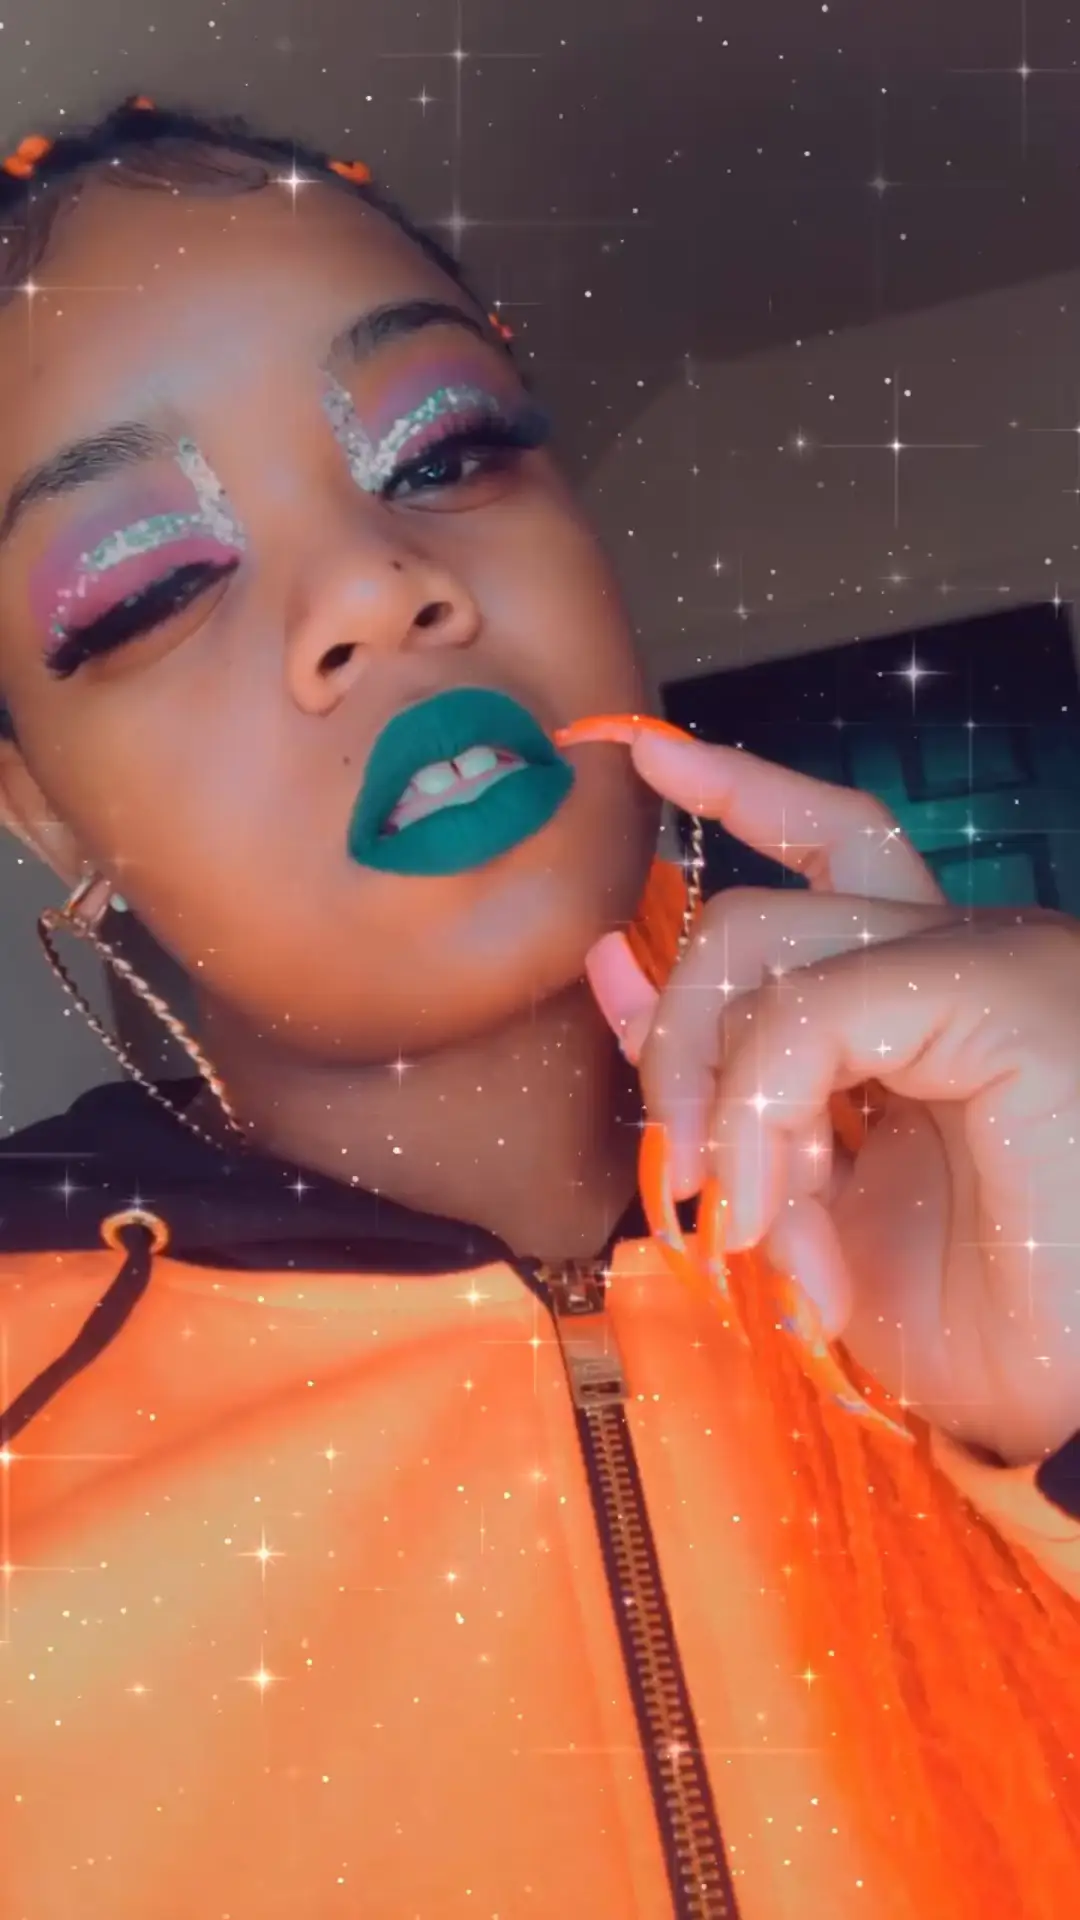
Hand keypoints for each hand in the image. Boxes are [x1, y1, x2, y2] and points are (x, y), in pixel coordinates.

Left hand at [584, 725, 1079, 1464]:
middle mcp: (967, 949)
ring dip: (712, 1089)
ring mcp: (993, 958)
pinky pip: (808, 1011)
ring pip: (760, 935)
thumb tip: (612, 970)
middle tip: (681, 1175)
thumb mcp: (809, 1190)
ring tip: (746, 1213)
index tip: (632, 755)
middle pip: (756, 906)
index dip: (734, 786)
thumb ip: (722, 1079)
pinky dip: (757, 1110)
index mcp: (932, 989)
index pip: (827, 841)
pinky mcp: (1005, 991)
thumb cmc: (972, 1318)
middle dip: (674, 1033)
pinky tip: (775, 1205)